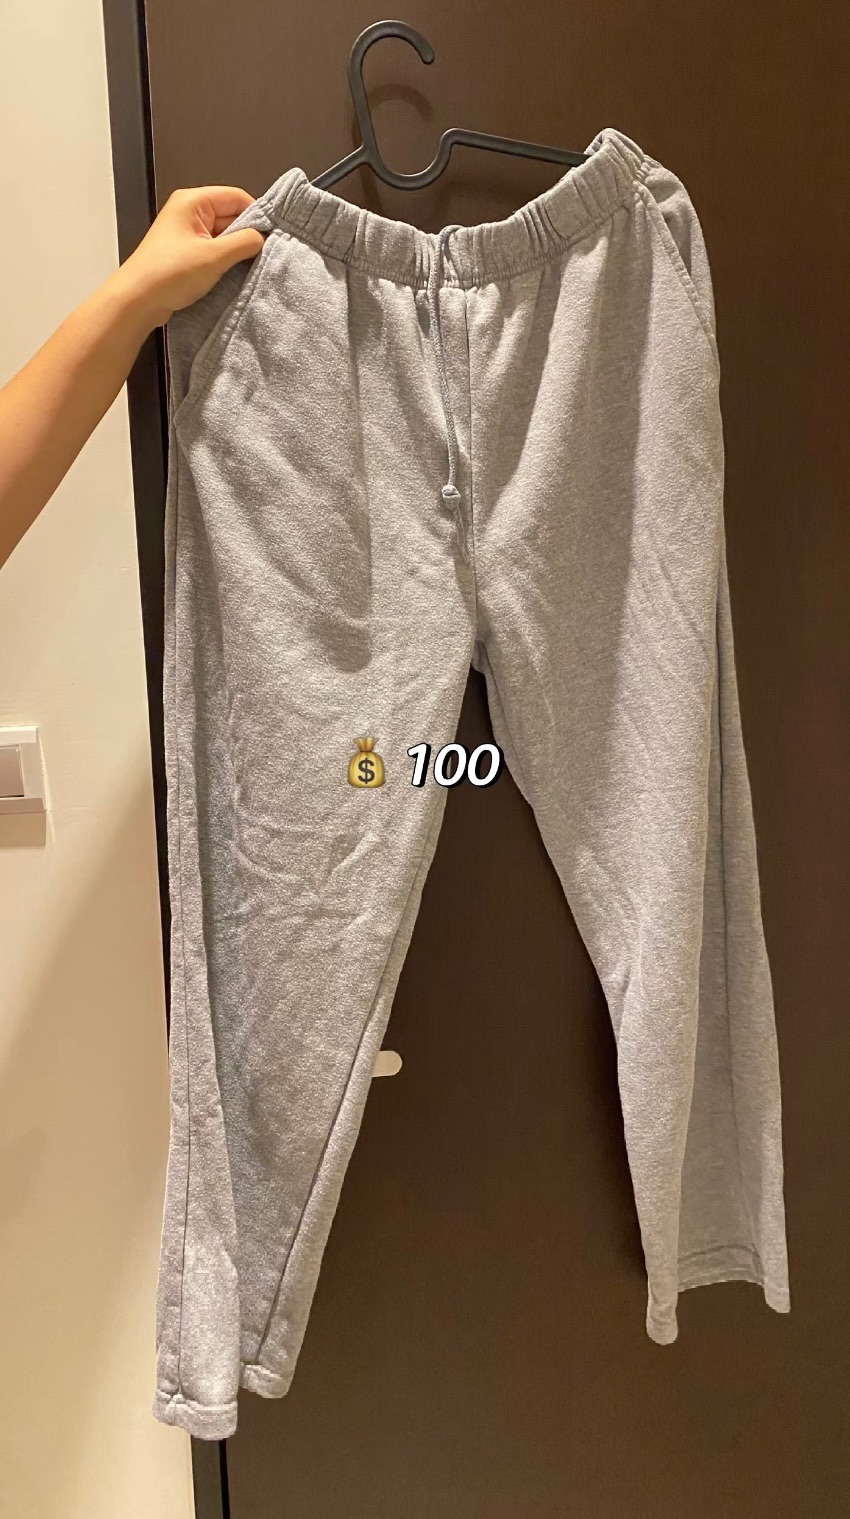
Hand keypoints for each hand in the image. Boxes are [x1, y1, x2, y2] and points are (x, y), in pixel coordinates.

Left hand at [115, 186, 265, 331]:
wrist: (138, 301)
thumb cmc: (168, 273)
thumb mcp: (214, 256)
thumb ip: (244, 242)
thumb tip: (262, 237)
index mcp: (192, 201)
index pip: (236, 197)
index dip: (256, 214)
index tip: (272, 235)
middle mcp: (189, 212)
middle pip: (231, 215)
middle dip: (246, 235)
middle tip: (260, 256)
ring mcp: (187, 233)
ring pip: (224, 235)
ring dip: (235, 251)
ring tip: (246, 267)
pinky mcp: (187, 253)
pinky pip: (214, 250)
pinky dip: (225, 260)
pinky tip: (232, 273)